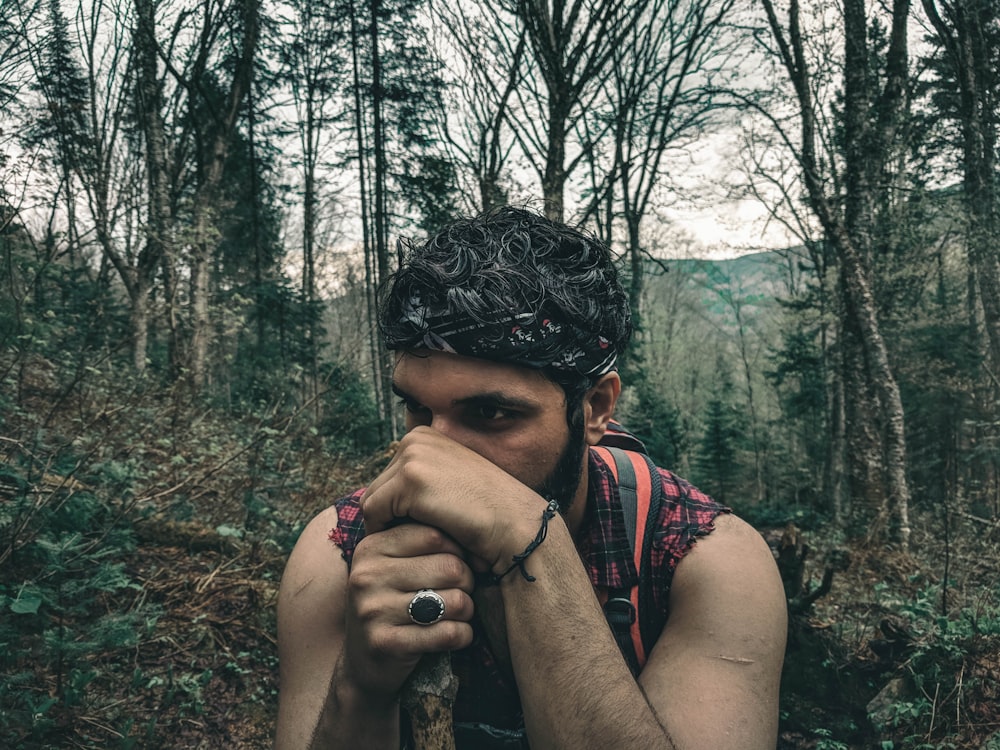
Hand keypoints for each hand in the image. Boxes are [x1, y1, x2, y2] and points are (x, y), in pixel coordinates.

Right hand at [338, 522, 475, 699]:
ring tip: (457, 614)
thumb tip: (474, 529)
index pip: (434, 534)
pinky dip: (463, 636)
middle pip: (450, 567)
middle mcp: (367, 575)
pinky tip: (456, 636)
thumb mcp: (397, 567)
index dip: (459, 551)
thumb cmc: (394, 605)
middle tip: (461, 593)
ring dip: (466, 611)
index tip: (462, 564)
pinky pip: (448, 634)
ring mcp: (372, 610)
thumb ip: (423, 542)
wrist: (364, 665)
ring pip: (454, 601)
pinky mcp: (385, 644)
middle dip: (468, 582)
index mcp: (371, 548)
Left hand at [359, 427, 549, 571]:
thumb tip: (379, 502)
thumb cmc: (485, 514)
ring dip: (388, 526)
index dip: (397, 507)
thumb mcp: (449, 484)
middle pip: (378, 486)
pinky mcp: (410, 480)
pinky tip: (409, 546)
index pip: (389, 476)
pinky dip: (386, 533)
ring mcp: (413, 456)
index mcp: (425, 434)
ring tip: (410, 546)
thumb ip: (421, 481)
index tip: (413, 529)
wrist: (514, 525)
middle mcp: (417, 438)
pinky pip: (374, 512)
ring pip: (372, 500)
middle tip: (410, 542)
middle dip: (390, 516)